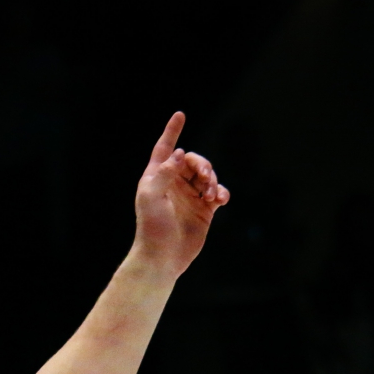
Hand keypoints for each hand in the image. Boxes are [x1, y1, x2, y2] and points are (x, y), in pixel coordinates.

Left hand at [131, 112, 228, 277]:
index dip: (172, 132)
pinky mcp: (204, 210)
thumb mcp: (151, 197)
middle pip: (193, 161)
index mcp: (157, 178)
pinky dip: (222, 192)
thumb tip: (179, 154)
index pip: (165, 149)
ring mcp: (189, 197)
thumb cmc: (152, 228)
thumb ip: (164, 173)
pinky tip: (221, 199)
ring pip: (208, 175)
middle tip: (205, 178)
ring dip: (213, 180)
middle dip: (203, 165)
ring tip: (211, 194)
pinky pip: (218, 192)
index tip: (180, 115)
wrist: (162, 258)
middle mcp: (173, 185)